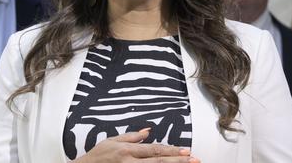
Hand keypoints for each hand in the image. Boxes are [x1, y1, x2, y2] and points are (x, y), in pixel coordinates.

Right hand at [72, 128, 199, 162]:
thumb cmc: (97, 156)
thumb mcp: (112, 141)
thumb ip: (132, 136)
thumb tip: (148, 131)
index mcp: (127, 150)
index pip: (154, 149)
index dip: (172, 150)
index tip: (186, 150)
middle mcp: (130, 162)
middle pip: (158, 161)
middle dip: (178, 160)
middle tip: (194, 159)